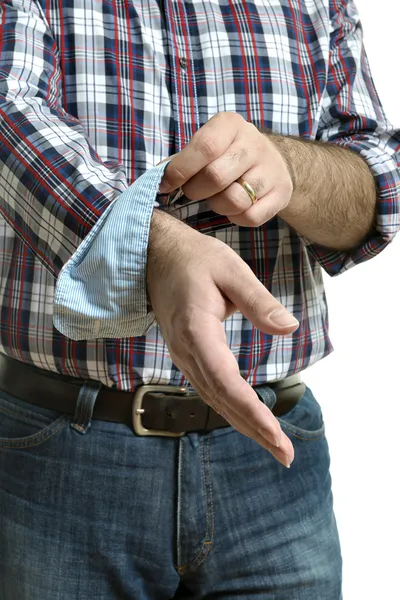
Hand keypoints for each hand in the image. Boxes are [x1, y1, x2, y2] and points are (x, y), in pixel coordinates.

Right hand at [147, 210, 298, 466]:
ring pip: (213, 398)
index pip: (226, 382)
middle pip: (221, 400)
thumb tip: (290, 328)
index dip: (252, 412)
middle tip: (285, 455)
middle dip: (253, 429)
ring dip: (243, 423)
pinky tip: (247, 418)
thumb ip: (258, 301)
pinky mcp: (186, 353)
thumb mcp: (231, 269)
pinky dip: (229, 407)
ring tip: (273, 444)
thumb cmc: (194, 257)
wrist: (155, 254)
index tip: (278, 437)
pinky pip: (208, 388)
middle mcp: (186, 350)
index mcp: (196, 331)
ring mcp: (182, 354)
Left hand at [158, 112, 292, 226]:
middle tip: (193, 192)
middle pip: (216, 177)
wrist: (273, 162)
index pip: (205, 147)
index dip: (181, 170)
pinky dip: (236, 218)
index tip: (166, 185)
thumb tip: (155, 179)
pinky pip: (251, 216)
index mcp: (231, 125)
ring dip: (218, 205)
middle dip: (197, 191)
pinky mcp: (282, 193)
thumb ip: (181, 160)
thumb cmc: (228, 155)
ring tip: (216, 198)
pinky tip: (234, 208)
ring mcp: (271, 169)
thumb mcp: (207, 145)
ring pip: (235, 200)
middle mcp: (254, 143)